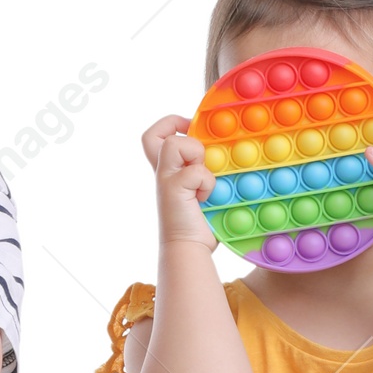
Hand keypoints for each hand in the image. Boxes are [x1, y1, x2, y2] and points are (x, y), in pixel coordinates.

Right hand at [142, 115, 215, 248]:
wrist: (190, 249)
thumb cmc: (200, 223)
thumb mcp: (203, 188)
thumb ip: (206, 169)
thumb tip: (221, 151)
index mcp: (168, 171)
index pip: (155, 137)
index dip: (171, 124)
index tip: (190, 129)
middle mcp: (163, 173)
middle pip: (151, 136)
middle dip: (176, 132)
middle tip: (195, 149)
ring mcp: (165, 180)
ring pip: (174, 143)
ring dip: (196, 155)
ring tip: (203, 179)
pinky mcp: (173, 190)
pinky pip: (196, 171)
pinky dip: (207, 183)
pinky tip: (205, 198)